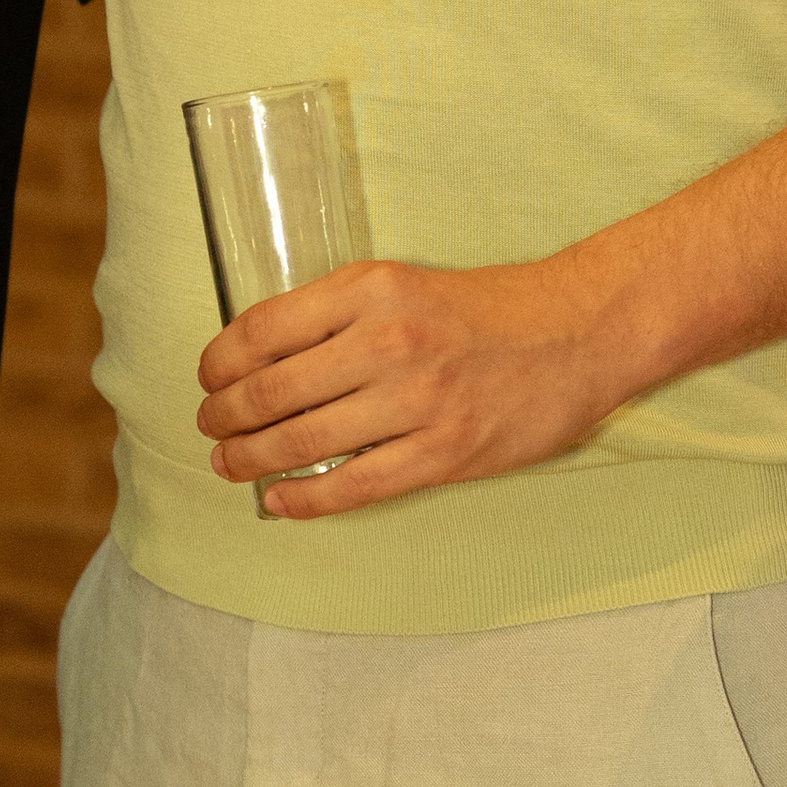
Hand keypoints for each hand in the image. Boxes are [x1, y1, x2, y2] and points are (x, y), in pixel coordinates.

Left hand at [196, 255, 631, 519]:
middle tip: (209, 426)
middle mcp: (387, 341)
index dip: (219, 361)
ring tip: (230, 463)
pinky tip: (280, 502)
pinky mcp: (444, 452)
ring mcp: (416, 401)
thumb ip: (338, 314)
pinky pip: (355, 485)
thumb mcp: (402, 284)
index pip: (263, 329)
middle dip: (225, 416)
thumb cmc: (487, 308)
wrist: (578, 332)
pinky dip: (306, 499)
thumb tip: (262, 357)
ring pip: (304, 442)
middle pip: (272, 390)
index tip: (207, 377)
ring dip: (251, 459)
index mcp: (370, 290)